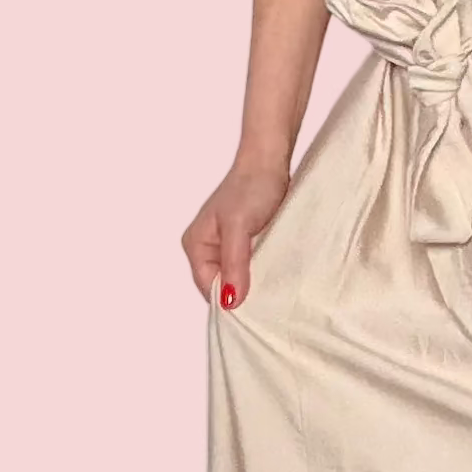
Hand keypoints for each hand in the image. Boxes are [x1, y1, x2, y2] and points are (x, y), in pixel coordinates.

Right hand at [180, 158, 290, 307]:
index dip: (229, 299)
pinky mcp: (246, 241)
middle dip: (242, 292)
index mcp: (196, 244)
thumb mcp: (239, 228)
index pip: (207, 287)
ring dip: (254, 282)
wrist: (270, 161)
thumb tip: (230, 301)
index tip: (254, 310)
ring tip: (273, 288)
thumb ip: (233, 264)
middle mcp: (207, 247)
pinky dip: (262, 271)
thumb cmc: (251, 188)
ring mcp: (227, 244)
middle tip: (267, 301)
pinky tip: (276, 273)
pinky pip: (251, 265)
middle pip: (222, 284)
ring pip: (238, 276)